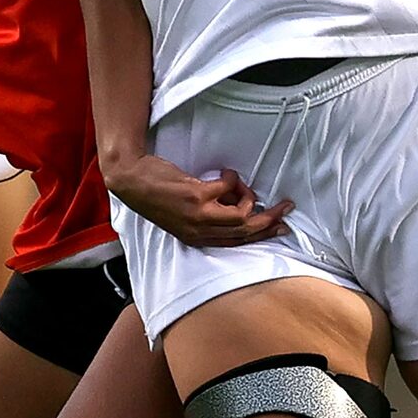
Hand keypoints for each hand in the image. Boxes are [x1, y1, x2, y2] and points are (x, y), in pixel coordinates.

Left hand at [106, 154, 291, 248]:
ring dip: (250, 197)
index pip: (238, 243)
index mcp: (197, 239)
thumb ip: (210, 214)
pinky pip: (229, 189)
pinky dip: (233, 179)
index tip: (281, 227)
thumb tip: (241, 203)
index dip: (263, 235)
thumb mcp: (183, 214)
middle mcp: (199, 232)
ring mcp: (198, 216)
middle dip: (270, 219)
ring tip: (242, 184)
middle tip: (286, 206)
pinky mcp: (197, 197)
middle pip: (246, 232)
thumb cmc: (156, 194)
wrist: (132, 180)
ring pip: (242, 215)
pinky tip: (226, 173)